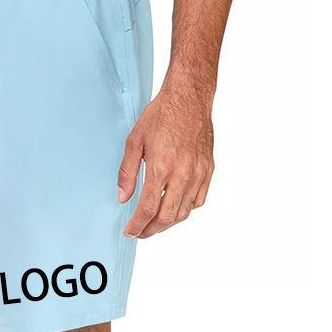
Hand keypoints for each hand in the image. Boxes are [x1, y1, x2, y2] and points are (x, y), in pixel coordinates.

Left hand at [117, 86, 213, 238]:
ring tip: (155, 223)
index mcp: (161, 167)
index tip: (130, 232)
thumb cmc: (161, 116)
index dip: (137, 225)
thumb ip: (127, 173)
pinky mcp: (209, 170)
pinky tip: (174, 206)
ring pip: (185, 212)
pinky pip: (199, 200)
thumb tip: (123, 197)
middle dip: (151, 230)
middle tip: (140, 232)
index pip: (148, 209)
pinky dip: (185, 209)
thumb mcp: (134, 141)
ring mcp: (199, 173)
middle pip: (168, 217)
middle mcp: (183, 174)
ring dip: (169, 222)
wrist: (189, 99)